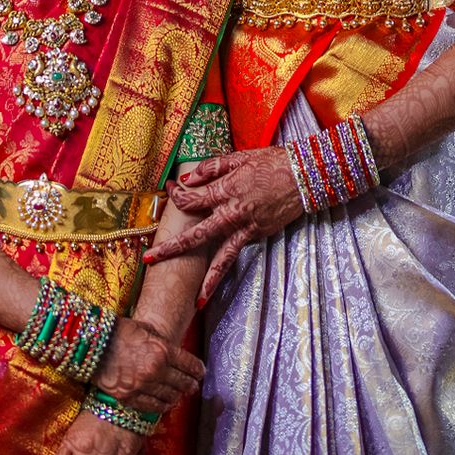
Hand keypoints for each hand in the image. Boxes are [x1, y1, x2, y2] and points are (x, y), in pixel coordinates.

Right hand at [92, 317, 203, 412]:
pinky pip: (151, 407)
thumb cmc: (121, 331)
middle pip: (181, 382)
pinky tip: (165, 404)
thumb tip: (177, 355)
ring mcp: (142, 386)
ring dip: (177, 397)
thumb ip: (163, 345)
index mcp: (162, 350)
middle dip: (190, 385)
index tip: (200, 372)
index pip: (189, 365)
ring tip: (180, 395)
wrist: (93, 343)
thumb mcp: (147, 331)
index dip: (197, 370)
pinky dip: (161, 406)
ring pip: (168, 397)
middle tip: (193, 386)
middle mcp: (155, 370)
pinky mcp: (128, 397)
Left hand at [142, 150, 303, 303]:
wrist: (304, 176)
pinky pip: (234, 255)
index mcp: (225, 190)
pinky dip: (221, 273)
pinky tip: (209, 288)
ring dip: (204, 277)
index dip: (176, 195)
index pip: (191, 199)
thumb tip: (187, 177)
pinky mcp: (256, 235)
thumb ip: (212, 167)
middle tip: (150, 258)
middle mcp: (232, 213)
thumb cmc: (272, 162)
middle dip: (171, 247)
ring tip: (190, 297)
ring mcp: (245, 227)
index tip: (170, 190)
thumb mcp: (239, 157)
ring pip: (218, 256)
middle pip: (196, 234)